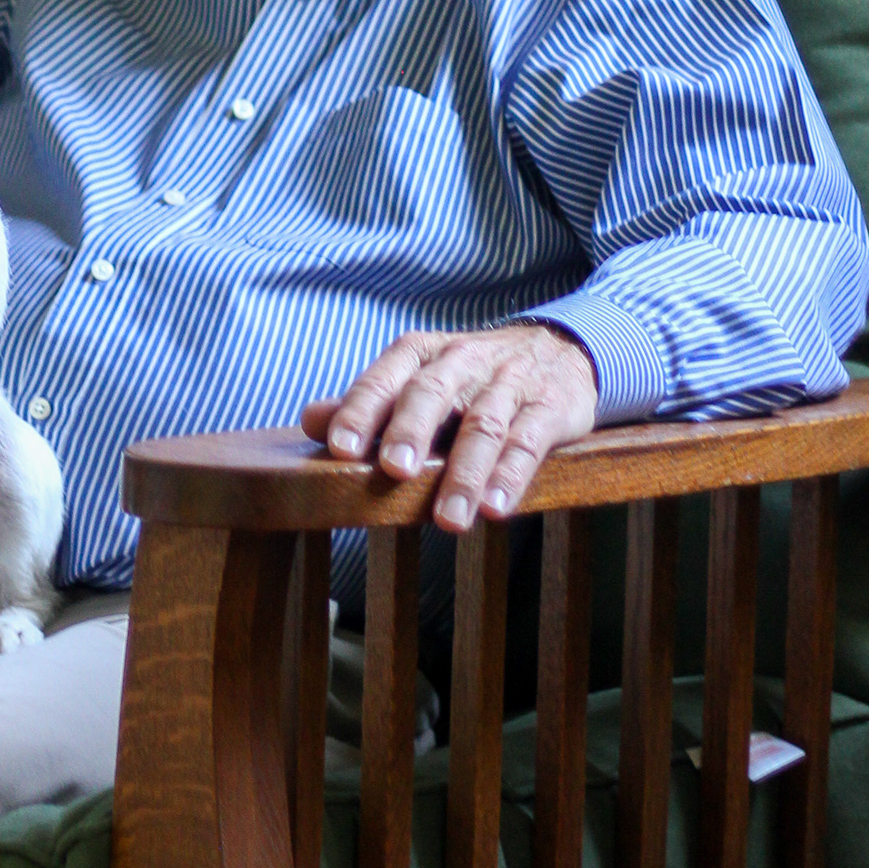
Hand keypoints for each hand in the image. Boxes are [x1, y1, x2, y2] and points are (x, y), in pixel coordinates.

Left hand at [300, 324, 597, 531]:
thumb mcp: (418, 378)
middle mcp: (462, 361)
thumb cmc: (470, 376)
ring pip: (483, 425)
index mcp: (421, 354)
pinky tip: (496, 508)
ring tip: (449, 519)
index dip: (361, 411)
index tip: (339, 448)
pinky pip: (528, 442)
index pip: (384, 379)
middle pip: (432, 393)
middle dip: (411, 431)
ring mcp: (508, 384)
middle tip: (394, 471)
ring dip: (465, 473)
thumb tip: (310, 421)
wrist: (558, 348)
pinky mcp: (549, 408)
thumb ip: (369, 403)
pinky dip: (511, 475)